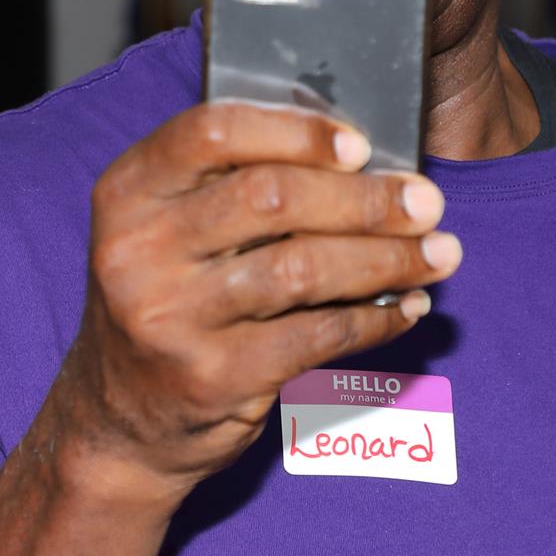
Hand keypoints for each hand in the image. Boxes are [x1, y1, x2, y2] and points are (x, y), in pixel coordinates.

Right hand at [48, 101, 458, 505]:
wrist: (118, 424)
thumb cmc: (167, 303)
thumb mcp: (166, 232)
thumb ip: (232, 184)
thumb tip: (360, 160)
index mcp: (127, 192)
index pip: (212, 132)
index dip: (295, 131)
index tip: (361, 145)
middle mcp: (138, 251)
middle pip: (272, 197)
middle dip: (366, 198)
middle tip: (426, 202)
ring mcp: (171, 319)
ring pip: (304, 268)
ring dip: (386, 258)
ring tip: (438, 254)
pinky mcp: (213, 378)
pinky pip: (316, 336)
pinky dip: (374, 319)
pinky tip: (406, 307)